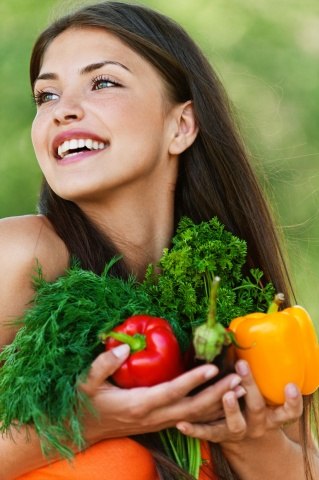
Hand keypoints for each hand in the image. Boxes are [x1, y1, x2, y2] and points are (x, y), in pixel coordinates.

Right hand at [78, 344, 244, 443]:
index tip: (213, 367)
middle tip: (238, 378)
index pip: (171, 392)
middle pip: (192, 409)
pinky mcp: (161, 422)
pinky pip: (190, 419)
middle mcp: (153, 416)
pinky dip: (209, 411)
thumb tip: (124, 347)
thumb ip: (104, 364)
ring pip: (195, 417)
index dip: (193, 381)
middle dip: (218, 395)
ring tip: (239, 387)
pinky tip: (223, 399)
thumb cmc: (85, 403)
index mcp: (138, 404)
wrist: (83, 430)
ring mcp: (159, 422)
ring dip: (219, 403)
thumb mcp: (87, 382)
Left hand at [176, 359, 302, 443]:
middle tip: (243, 366)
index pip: (288, 411)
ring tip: (226, 395)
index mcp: (272, 415)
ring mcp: (237, 433)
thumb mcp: (261, 393)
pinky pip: (206, 433)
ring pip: (234, 424)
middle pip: (257, 408)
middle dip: (251, 386)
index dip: (292, 402)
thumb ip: (256, 373)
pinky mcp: (217, 436)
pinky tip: (182, 424)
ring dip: (230, 409)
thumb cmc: (251, 405)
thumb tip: (237, 335)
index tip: (291, 386)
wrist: (242, 439)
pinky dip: (195, 429)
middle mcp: (256, 425)